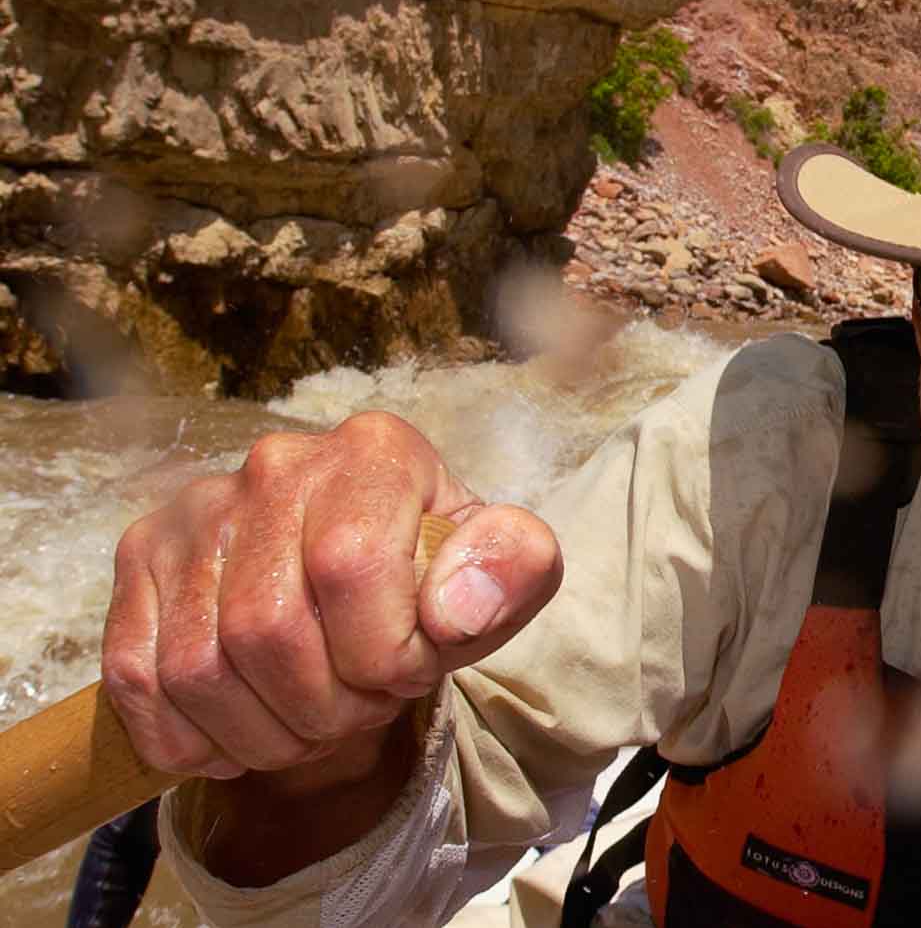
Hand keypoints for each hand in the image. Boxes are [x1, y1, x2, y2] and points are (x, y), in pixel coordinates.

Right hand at [101, 411, 562, 781]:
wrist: (366, 575)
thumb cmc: (440, 577)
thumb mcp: (507, 569)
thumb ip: (513, 571)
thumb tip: (458, 609)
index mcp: (375, 451)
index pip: (352, 567)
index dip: (384, 653)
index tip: (412, 672)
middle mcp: (276, 465)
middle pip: (268, 629)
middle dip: (325, 707)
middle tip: (359, 713)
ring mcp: (197, 510)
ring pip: (198, 667)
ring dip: (262, 733)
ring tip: (311, 723)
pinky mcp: (139, 556)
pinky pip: (137, 677)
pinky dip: (189, 737)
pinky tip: (240, 738)